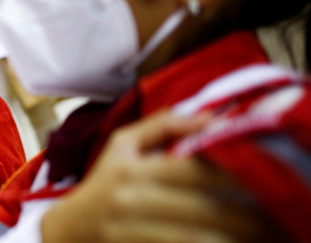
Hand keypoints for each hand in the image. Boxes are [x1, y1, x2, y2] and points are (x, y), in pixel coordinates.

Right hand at [42, 111, 283, 242]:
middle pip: (202, 208)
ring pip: (196, 238)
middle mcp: (131, 199)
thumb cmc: (101, 182)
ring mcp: (133, 231)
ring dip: (235, 237)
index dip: (232, 172)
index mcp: (130, 167)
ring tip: (267, 234)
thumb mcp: (121, 144)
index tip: (265, 174)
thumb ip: (163, 125)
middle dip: (247, 216)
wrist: (67, 230)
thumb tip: (210, 116)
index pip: (190, 167)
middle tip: (279, 215)